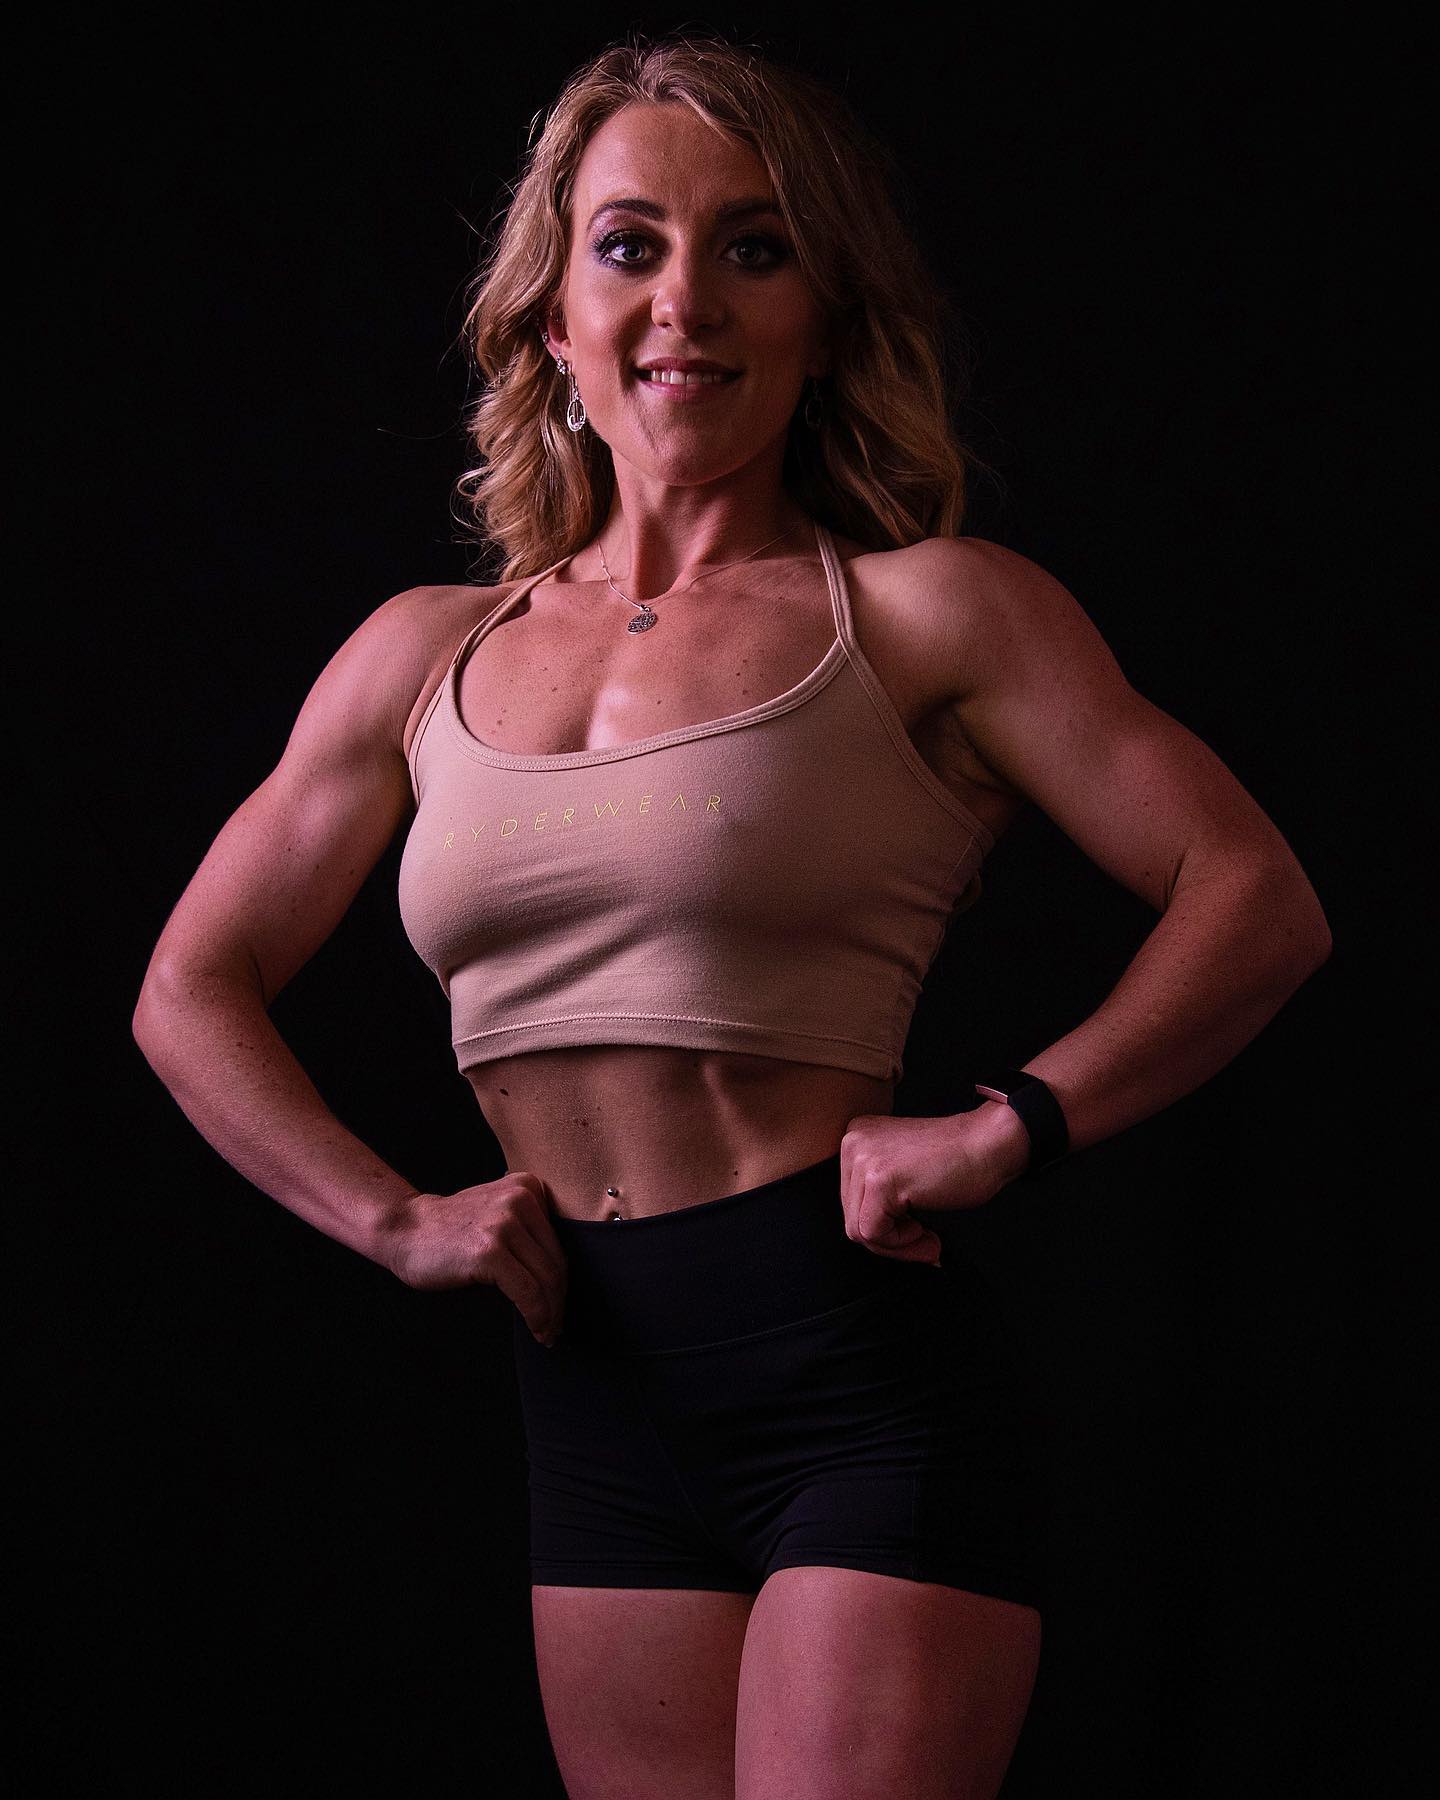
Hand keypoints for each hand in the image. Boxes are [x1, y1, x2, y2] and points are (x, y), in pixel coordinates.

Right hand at [379, 1172, 567, 1345]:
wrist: (404, 1229)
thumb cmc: (450, 1232)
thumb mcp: (497, 1212)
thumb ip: (528, 1228)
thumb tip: (562, 1280)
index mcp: (527, 1186)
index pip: (558, 1242)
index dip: (562, 1279)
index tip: (560, 1304)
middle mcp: (520, 1198)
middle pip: (556, 1261)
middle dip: (560, 1300)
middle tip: (557, 1326)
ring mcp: (504, 1223)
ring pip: (546, 1279)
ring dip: (551, 1313)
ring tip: (548, 1332)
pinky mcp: (490, 1250)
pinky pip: (527, 1292)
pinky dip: (536, 1316)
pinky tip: (536, 1329)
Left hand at [838, 1106, 1029, 1264]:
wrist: (990, 1144)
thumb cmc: (959, 1160)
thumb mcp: (902, 1172)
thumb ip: (877, 1195)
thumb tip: (867, 1237)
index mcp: (858, 1138)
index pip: (852, 1202)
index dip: (884, 1227)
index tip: (914, 1232)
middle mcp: (854, 1143)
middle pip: (852, 1217)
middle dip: (890, 1240)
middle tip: (925, 1243)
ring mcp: (864, 1160)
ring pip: (859, 1230)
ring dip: (898, 1246)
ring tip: (929, 1240)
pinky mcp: (879, 1180)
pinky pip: (874, 1233)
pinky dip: (902, 1244)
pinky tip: (926, 1233)